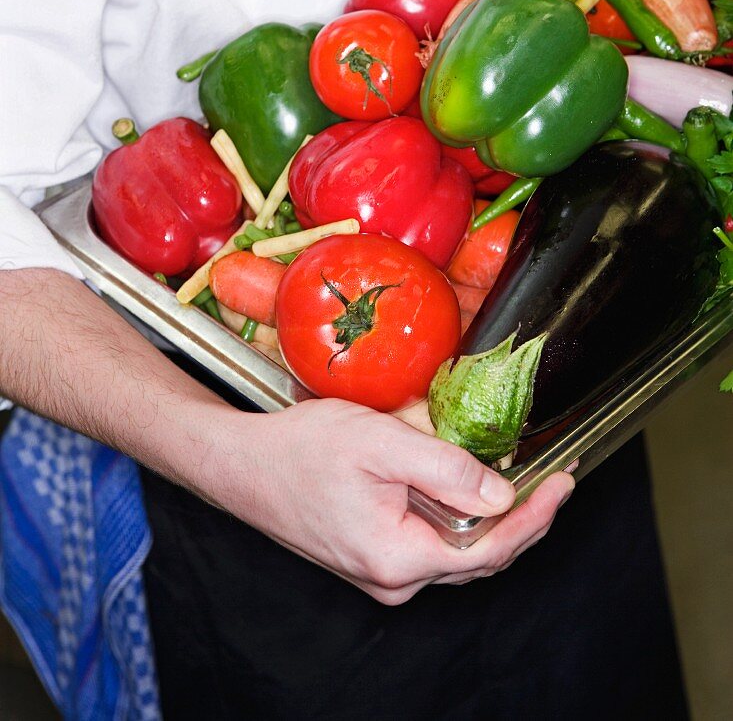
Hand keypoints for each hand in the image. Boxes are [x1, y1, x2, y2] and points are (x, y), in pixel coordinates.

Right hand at [202, 398, 573, 604]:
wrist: (241, 465)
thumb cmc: (300, 450)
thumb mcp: (381, 443)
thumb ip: (445, 470)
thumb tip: (502, 498)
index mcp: (397, 557)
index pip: (490, 549)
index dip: (536, 517)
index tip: (565, 483)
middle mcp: (391, 578)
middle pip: (478, 558)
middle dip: (522, 521)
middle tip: (555, 481)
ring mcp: (379, 572)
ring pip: (454, 552)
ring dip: (491, 521)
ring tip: (523, 483)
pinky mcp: (370, 557)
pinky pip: (429, 544)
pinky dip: (458, 521)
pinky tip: (468, 492)